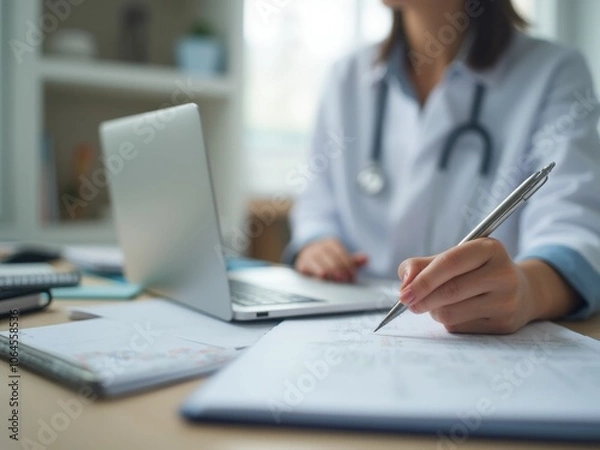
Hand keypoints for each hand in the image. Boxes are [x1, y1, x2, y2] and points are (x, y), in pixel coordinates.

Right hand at [295, 238, 368, 282]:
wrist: (306, 253)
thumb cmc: (326, 257)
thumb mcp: (340, 256)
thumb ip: (353, 260)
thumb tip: (366, 259)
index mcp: (331, 243)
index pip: (342, 255)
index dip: (349, 267)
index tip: (353, 276)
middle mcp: (320, 248)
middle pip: (334, 261)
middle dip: (342, 272)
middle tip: (346, 280)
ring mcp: (311, 255)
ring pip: (323, 265)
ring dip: (332, 274)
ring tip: (338, 280)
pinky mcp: (303, 264)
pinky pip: (311, 269)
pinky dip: (318, 274)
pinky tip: (324, 278)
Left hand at [397, 239, 547, 333]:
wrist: (522, 292)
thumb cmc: (476, 272)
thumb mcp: (455, 258)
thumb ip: (422, 265)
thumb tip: (405, 282)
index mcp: (490, 248)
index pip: (450, 263)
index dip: (423, 279)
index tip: (404, 292)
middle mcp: (503, 273)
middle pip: (450, 290)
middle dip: (422, 299)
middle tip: (408, 302)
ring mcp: (506, 301)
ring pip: (452, 312)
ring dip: (434, 311)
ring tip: (437, 304)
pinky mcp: (504, 324)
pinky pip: (460, 327)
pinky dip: (448, 321)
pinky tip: (457, 312)